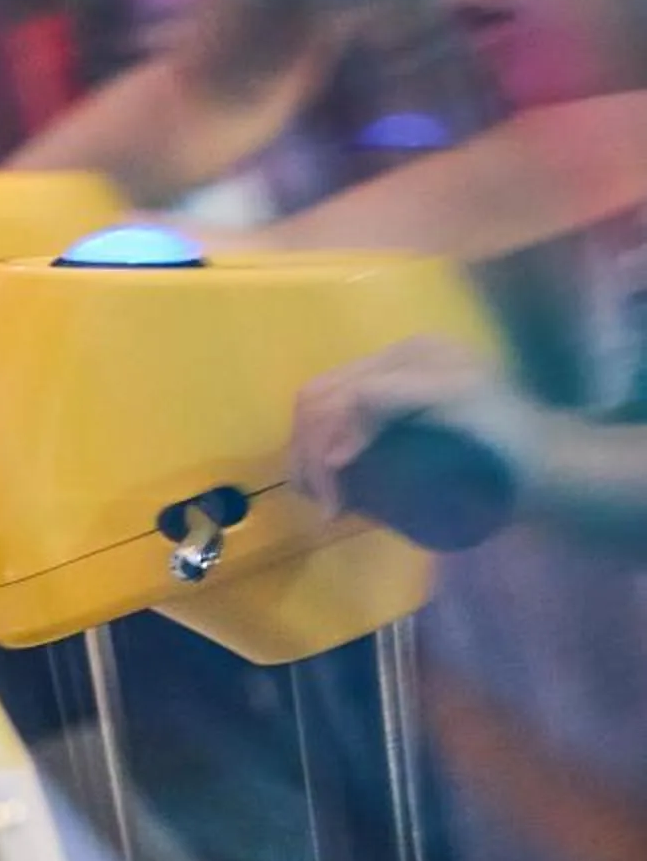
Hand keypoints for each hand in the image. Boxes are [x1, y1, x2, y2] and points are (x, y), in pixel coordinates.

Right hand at [292, 336, 547, 517]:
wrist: (552, 472)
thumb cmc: (508, 440)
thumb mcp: (450, 402)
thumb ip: (384, 403)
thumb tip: (332, 450)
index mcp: (407, 356)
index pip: (334, 394)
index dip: (320, 446)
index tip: (334, 504)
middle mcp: (393, 365)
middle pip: (317, 400)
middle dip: (308, 453)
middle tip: (324, 505)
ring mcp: (391, 392)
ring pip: (319, 415)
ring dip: (311, 458)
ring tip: (328, 501)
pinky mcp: (391, 418)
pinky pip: (338, 429)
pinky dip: (327, 460)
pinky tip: (340, 487)